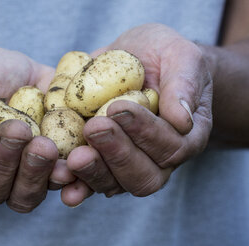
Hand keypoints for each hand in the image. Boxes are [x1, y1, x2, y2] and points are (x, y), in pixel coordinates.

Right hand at [0, 46, 59, 211]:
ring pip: (23, 196)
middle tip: (18, 131)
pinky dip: (67, 178)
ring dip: (34, 174)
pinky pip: (59, 185)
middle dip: (2, 161)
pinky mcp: (51, 170)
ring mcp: (21, 177)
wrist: (19, 76)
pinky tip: (71, 163)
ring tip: (45, 146)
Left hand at [61, 23, 212, 205]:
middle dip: (117, 153)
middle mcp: (158, 159)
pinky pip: (91, 182)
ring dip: (94, 172)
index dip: (144, 131)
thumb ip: (184, 84)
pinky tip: (62, 182)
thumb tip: (182, 120)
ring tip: (74, 157)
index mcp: (185, 137)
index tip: (117, 107)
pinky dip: (77, 185)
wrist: (139, 59)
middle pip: (143, 176)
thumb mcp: (181, 56)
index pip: (170, 146)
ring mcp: (128, 165)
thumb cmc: (164, 57)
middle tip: (94, 128)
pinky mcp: (102, 162)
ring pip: (115, 184)